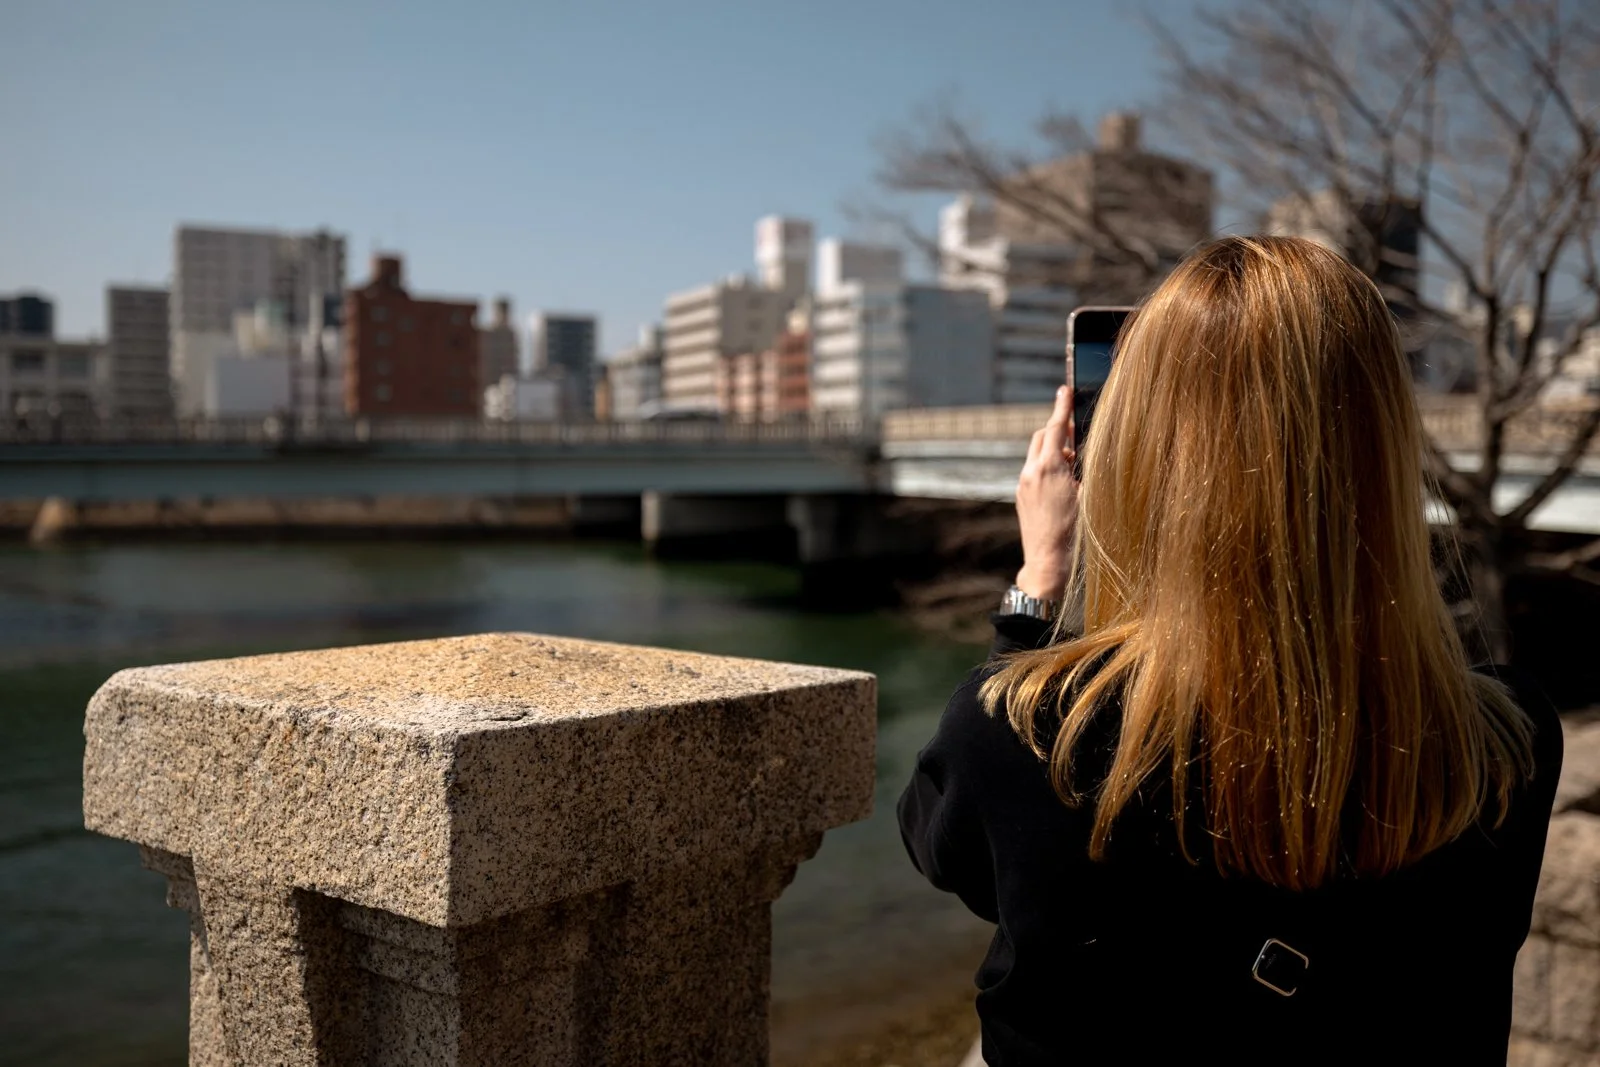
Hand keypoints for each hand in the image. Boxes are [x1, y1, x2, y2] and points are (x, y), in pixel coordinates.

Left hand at [1014, 385, 1079, 600]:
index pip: (1054, 428)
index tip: (1063, 390)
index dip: (1061, 407)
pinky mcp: (1020, 496)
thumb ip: (1079, 470)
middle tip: (1073, 435)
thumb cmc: (1073, 532)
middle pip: (1041, 437)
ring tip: (1072, 467)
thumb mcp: (1085, 495)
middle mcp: (1030, 472)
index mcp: (1048, 468)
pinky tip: (1061, 484)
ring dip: (1052, 452)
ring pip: (1036, 455)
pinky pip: (1033, 472)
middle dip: (1056, 431)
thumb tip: (1074, 456)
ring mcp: (1022, 485)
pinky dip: (1046, 468)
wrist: (1047, 561)